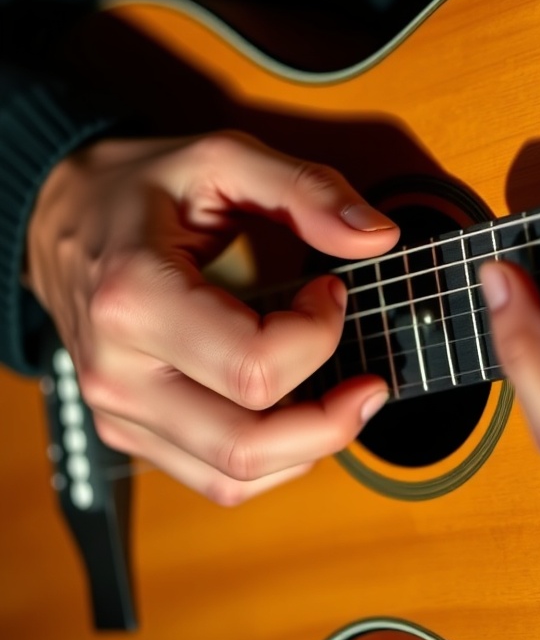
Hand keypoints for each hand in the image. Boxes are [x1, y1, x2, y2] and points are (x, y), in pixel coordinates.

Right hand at [26, 131, 399, 504]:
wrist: (60, 218)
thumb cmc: (141, 190)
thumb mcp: (223, 160)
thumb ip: (307, 191)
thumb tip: (379, 237)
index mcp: (135, 299)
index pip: (255, 366)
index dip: (320, 333)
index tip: (331, 290)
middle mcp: (119, 371)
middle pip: (246, 444)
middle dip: (332, 420)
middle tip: (371, 384)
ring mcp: (121, 411)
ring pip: (233, 477)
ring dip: (308, 447)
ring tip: (343, 401)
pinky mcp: (133, 431)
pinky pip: (216, 480)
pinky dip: (274, 461)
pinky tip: (299, 417)